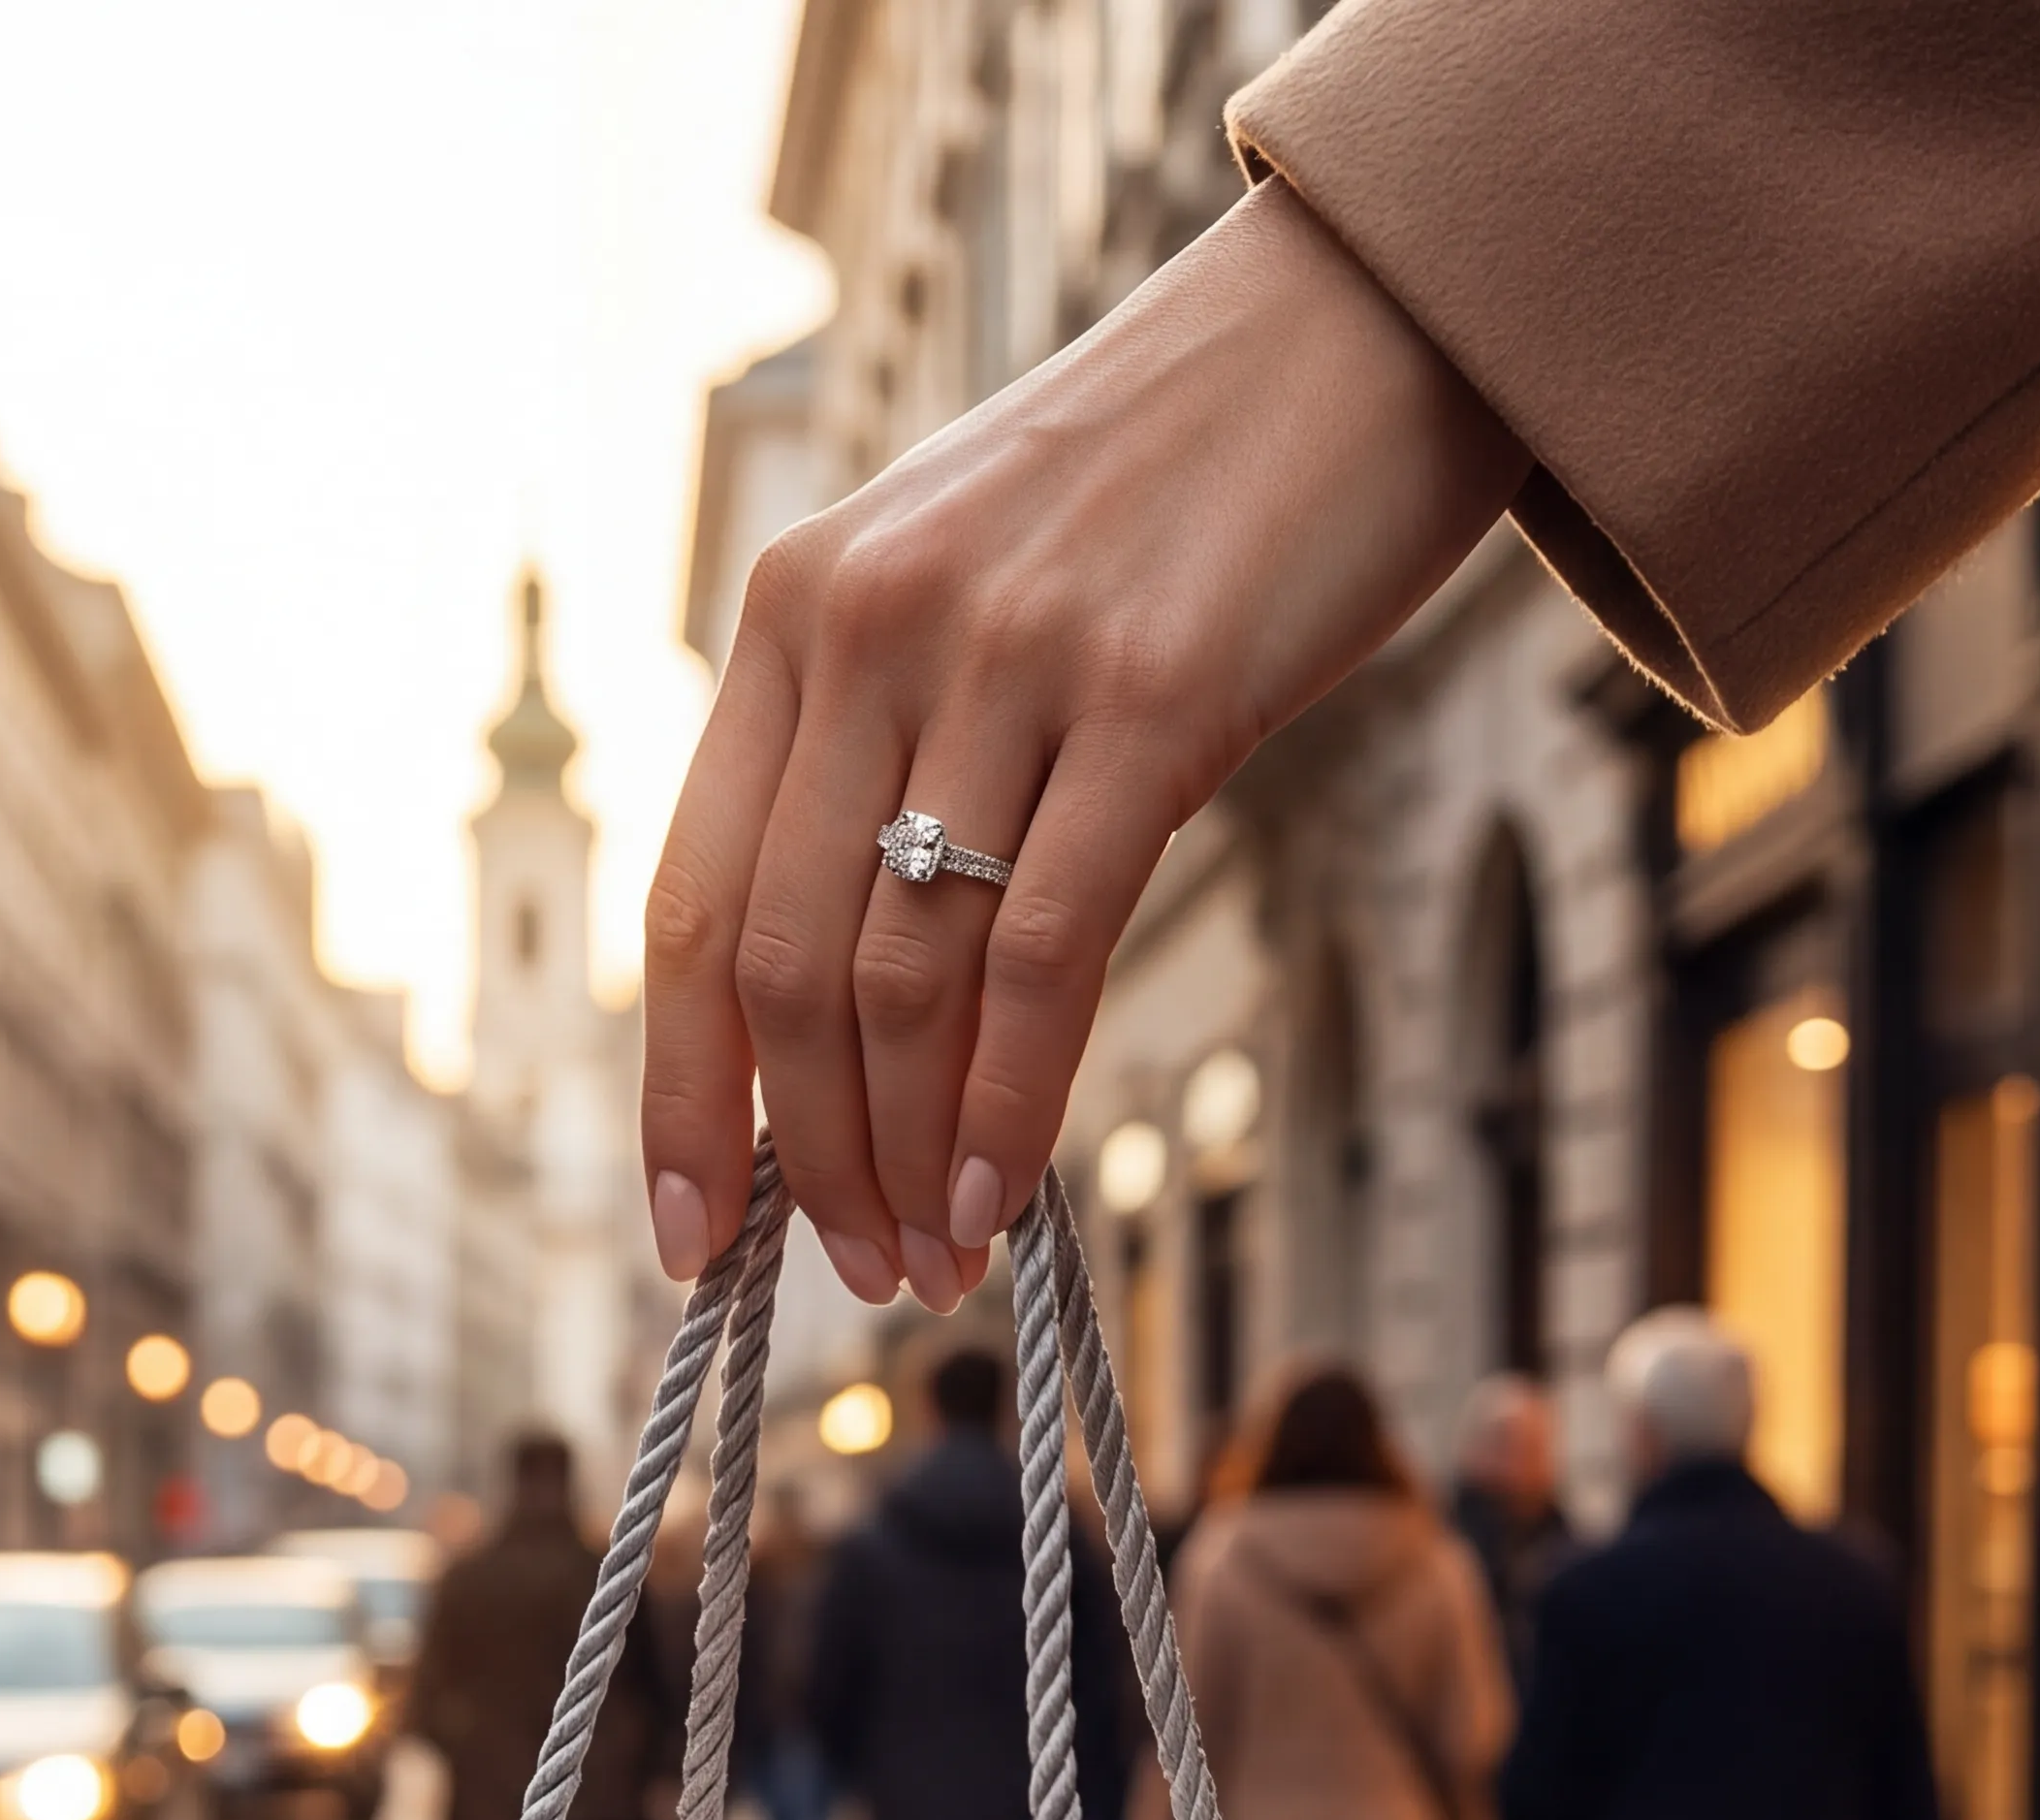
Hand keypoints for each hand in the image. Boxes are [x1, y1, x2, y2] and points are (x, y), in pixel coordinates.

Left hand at [644, 180, 1521, 1310]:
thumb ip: (883, 758)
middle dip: (809, 1162)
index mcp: (796, 615)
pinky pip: (1044, 952)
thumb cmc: (1165, 497)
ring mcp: (1007, 656)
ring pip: (905, 980)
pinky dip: (1008, 1105)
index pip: (691, 908)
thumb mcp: (964, 596)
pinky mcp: (1152, 694)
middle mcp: (872, 628)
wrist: (1358, 323)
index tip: (689, 1237)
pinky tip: (1000, 1197)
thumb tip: (845, 1023)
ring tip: (932, 1261)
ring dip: (904, 1158)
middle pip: (789, 971)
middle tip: (856, 1275)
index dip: (681, 1100)